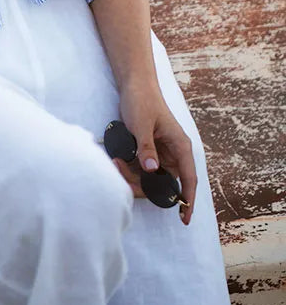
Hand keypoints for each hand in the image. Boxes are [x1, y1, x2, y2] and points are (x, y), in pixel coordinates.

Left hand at [112, 81, 196, 225]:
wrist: (134, 85)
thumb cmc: (143, 101)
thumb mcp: (142, 124)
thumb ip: (146, 147)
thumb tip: (152, 170)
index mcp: (181, 147)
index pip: (189, 180)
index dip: (188, 201)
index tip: (184, 219)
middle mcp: (173, 154)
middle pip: (164, 183)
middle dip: (143, 185)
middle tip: (121, 171)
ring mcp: (160, 154)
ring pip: (150, 178)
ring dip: (133, 177)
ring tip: (115, 161)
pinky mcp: (148, 152)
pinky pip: (141, 169)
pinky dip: (129, 169)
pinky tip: (117, 158)